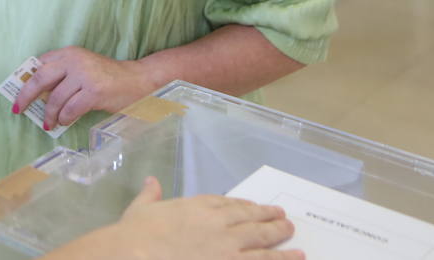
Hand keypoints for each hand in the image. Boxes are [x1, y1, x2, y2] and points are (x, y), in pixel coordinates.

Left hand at [12, 46, 158, 130]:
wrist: (137, 80)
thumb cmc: (106, 77)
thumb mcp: (82, 68)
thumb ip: (62, 75)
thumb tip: (38, 93)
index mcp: (69, 53)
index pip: (40, 64)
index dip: (26, 80)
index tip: (18, 93)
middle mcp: (74, 61)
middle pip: (41, 79)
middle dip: (26, 96)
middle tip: (19, 109)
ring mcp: (84, 75)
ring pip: (55, 98)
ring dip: (49, 114)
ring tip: (49, 123)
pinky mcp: (94, 91)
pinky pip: (70, 109)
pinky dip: (64, 118)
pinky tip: (63, 121)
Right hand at [45, 176, 300, 259]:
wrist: (138, 253)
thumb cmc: (136, 232)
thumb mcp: (140, 208)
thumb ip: (151, 194)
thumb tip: (151, 181)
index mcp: (199, 206)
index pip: (230, 204)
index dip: (246, 206)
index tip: (257, 208)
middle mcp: (219, 224)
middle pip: (252, 221)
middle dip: (271, 220)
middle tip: (285, 220)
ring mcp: (228, 249)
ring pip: (263, 244)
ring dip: (281, 242)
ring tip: (296, 242)